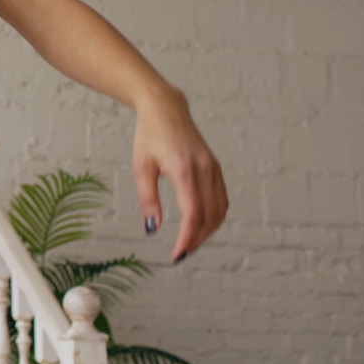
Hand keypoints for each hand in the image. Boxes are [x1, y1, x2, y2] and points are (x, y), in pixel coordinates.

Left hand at [131, 86, 227, 262]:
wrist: (165, 109)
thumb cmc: (148, 137)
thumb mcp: (141, 168)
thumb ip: (148, 200)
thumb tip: (152, 230)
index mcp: (184, 170)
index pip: (194, 214)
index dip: (188, 238)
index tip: (176, 254)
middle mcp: (205, 170)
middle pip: (210, 216)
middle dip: (198, 239)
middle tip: (181, 253)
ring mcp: (214, 168)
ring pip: (220, 210)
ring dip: (208, 230)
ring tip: (190, 243)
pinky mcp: (216, 168)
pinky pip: (222, 199)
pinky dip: (214, 216)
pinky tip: (201, 225)